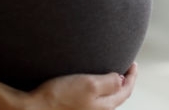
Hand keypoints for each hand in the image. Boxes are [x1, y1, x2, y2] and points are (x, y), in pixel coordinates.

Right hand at [18, 63, 137, 109]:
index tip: (133, 63)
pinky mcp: (75, 108)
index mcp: (104, 106)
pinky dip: (99, 89)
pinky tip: (91, 81)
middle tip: (126, 66)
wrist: (34, 108)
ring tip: (111, 72)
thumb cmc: (60, 96)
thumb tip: (122, 80)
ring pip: (106, 98)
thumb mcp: (89, 84)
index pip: (126, 90)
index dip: (132, 76)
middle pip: (118, 96)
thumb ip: (109, 83)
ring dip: (111, 85)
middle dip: (124, 81)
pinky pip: (94, 99)